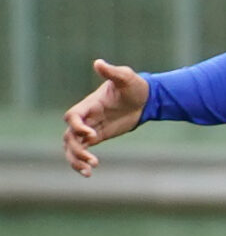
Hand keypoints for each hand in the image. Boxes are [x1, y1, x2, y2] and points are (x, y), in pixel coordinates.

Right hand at [63, 60, 148, 175]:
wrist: (146, 98)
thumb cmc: (135, 86)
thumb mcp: (126, 78)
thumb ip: (113, 72)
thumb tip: (98, 62)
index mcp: (89, 105)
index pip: (73, 116)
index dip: (77, 126)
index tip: (92, 134)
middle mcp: (86, 118)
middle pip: (69, 136)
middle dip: (76, 149)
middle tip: (92, 159)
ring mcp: (90, 128)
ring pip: (72, 146)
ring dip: (76, 159)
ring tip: (90, 169)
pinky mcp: (97, 137)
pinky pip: (83, 150)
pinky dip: (82, 162)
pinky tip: (88, 173)